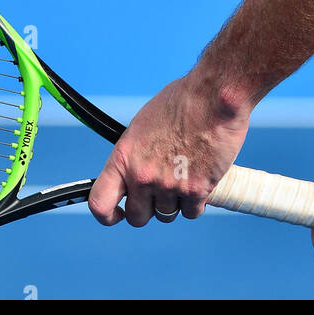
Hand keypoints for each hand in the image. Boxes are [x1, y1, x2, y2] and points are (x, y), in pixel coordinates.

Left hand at [88, 76, 249, 227]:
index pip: (100, 202)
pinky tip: (200, 182)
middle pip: (137, 217)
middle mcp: (142, 176)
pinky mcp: (196, 191)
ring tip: (184, 177)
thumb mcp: (144, 124)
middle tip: (159, 192)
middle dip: (147, 208)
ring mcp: (168, 185)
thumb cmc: (182, 102)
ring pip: (166, 215)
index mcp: (124, 157)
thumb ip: (136, 154)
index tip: (117, 214)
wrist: (213, 98)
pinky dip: (196, 202)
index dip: (106, 215)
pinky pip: (191, 212)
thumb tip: (135, 170)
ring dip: (174, 203)